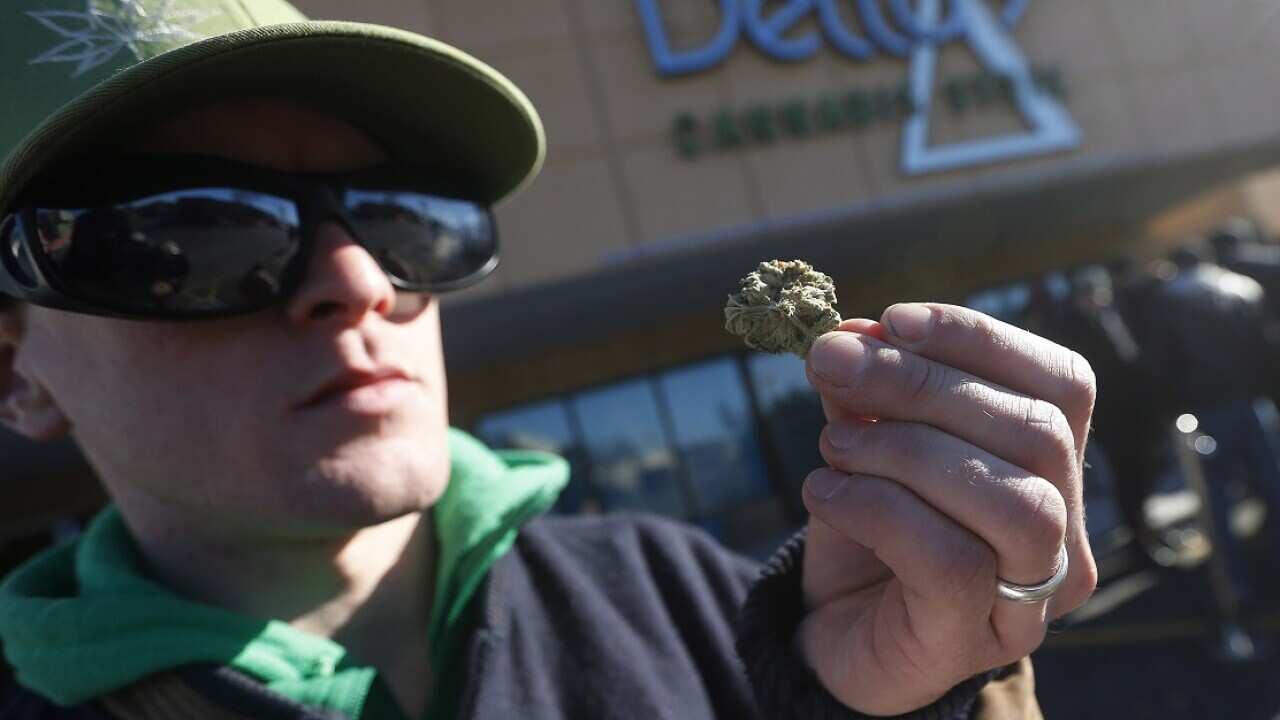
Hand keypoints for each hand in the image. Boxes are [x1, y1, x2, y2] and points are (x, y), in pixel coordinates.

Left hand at [798, 303, 1098, 715]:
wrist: (831, 633)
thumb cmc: (866, 530)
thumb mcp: (863, 444)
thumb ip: (864, 391)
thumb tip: (849, 334)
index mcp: (1053, 470)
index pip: (1064, 385)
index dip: (982, 339)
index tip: (893, 319)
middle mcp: (1063, 536)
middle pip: (1037, 432)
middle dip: (923, 384)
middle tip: (833, 365)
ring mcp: (1029, 597)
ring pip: (1015, 500)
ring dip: (906, 451)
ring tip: (831, 445)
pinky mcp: (974, 640)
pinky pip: (949, 560)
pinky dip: (874, 508)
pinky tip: (821, 493)